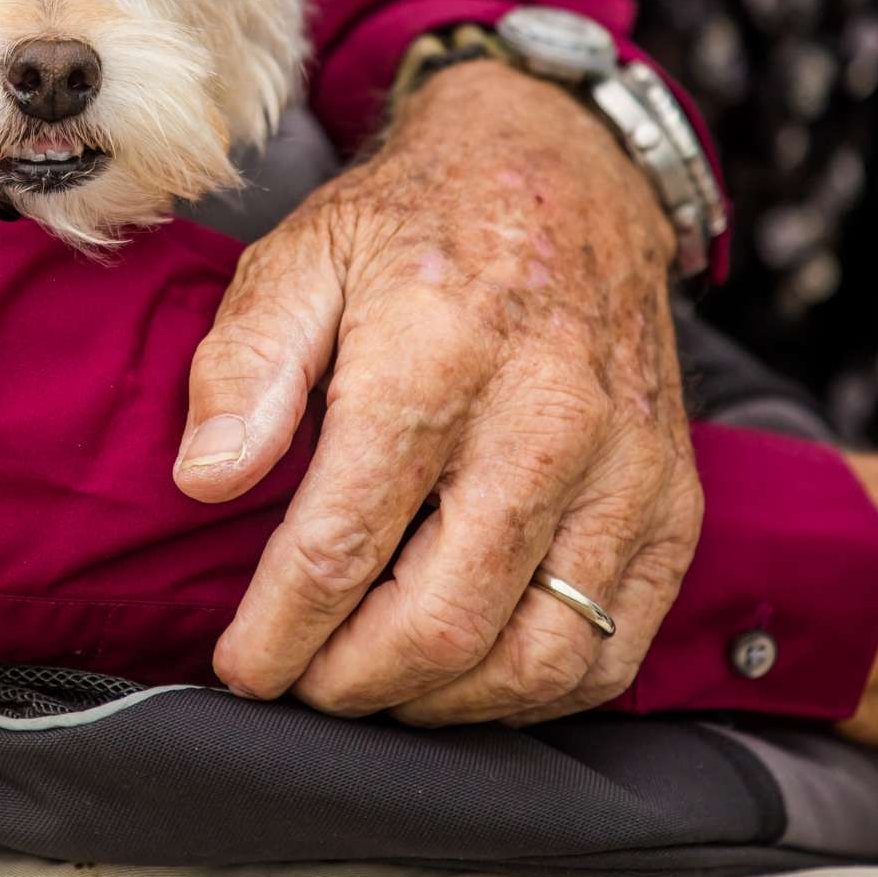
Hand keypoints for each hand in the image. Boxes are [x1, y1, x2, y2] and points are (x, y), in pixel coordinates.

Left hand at [175, 59, 700, 722]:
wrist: (560, 174)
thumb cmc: (413, 228)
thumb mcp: (298, 260)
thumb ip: (243, 369)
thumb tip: (204, 480)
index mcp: (436, 356)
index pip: (344, 542)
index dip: (281, 630)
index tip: (242, 666)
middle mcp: (546, 420)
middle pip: (443, 622)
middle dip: (352, 681)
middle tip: (302, 681)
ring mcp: (625, 468)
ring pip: (536, 656)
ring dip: (441, 702)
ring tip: (375, 682)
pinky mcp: (673, 500)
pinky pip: (613, 647)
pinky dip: (534, 688)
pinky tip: (470, 671)